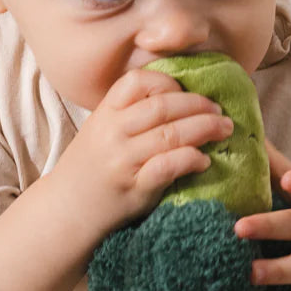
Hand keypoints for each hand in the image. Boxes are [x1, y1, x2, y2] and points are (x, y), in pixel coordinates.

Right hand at [50, 69, 232, 236]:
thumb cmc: (91, 168)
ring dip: (204, 129)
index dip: (168, 82)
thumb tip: (180, 99)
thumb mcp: (101, 131)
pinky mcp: (134, 187)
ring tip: (224, 130)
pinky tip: (204, 161)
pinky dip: (190, 160)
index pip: (138, 82)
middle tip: (220, 112)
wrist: (66, 209)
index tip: (186, 92)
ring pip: (170, 135)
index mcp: (105, 114)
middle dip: (198, 105)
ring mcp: (122, 161)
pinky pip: (168, 167)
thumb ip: (130, 115)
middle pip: (162, 107)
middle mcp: (112, 133)